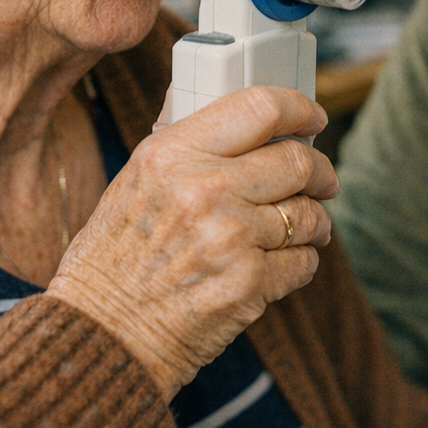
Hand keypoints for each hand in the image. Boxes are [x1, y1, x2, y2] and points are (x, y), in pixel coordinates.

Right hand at [46, 85, 336, 397]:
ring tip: (306, 227)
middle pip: (297, 161)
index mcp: (171, 154)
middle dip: (320, 172)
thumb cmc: (116, 256)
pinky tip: (284, 262)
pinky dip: (302, 261)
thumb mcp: (133, 180)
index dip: (300, 109)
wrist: (104, 332)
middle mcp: (203, 189)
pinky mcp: (248, 285)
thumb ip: (182, 139)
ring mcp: (229, 237)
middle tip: (323, 180)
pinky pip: (303, 261)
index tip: (313, 119)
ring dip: (314, 221)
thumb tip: (228, 94)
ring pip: (306, 215)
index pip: (260, 108)